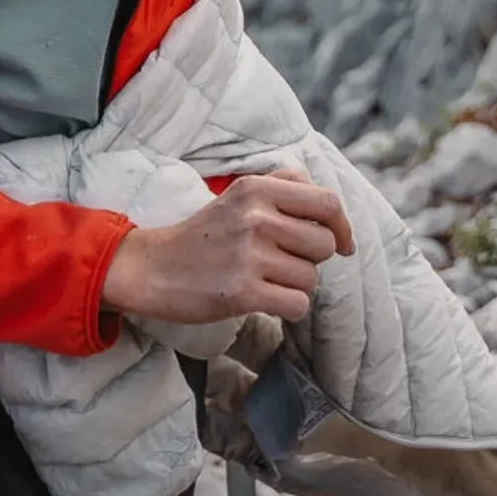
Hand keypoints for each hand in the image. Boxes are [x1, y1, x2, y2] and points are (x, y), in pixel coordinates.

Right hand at [100, 169, 353, 326]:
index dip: (343, 226)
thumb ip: (285, 187)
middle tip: (281, 262)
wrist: (153, 268)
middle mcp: (254, 217)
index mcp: (256, 188)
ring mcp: (248, 255)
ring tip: (264, 279)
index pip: (327, 202)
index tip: (343, 243)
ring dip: (295, 286)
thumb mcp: (240, 195)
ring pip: (311, 278)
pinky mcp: (242, 291)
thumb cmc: (204, 235)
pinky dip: (288, 308)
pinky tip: (265, 300)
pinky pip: (297, 305)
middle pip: (324, 244)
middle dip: (311, 260)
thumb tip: (335, 212)